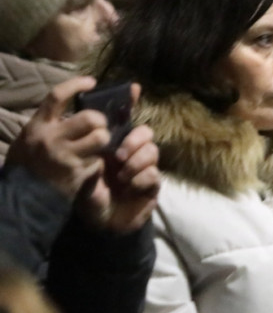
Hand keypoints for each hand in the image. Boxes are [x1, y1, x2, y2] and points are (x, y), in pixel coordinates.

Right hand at [7, 76, 108, 198]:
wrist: (20, 198)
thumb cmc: (27, 164)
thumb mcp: (30, 138)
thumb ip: (49, 123)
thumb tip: (74, 106)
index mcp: (38, 126)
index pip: (57, 96)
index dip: (76, 84)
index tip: (91, 81)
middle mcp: (51, 139)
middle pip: (90, 118)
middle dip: (101, 121)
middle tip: (99, 127)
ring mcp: (65, 157)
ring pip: (101, 138)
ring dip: (104, 140)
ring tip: (98, 145)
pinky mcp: (77, 174)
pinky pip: (99, 161)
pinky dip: (99, 162)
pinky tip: (91, 165)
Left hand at [75, 85, 160, 232]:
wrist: (98, 224)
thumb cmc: (87, 193)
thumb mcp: (78, 168)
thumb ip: (85, 149)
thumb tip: (94, 129)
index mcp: (113, 144)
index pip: (123, 118)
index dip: (129, 101)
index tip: (133, 88)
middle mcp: (130, 152)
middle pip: (145, 132)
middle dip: (134, 140)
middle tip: (118, 155)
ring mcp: (143, 168)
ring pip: (152, 151)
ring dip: (136, 161)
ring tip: (121, 176)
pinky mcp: (151, 185)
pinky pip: (153, 174)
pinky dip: (140, 180)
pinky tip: (128, 188)